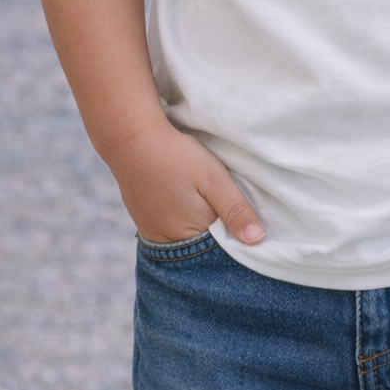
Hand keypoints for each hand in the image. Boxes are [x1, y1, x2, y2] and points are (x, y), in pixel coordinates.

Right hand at [106, 118, 265, 245]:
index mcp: (188, 237)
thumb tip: (258, 241)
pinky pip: (171, 229)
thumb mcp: (214, 179)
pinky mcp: (144, 221)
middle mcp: (167, 243)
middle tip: (227, 205)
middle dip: (219, 233)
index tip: (249, 221)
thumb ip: (235, 210)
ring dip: (201, 226)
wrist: (132, 139)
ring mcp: (152, 233)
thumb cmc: (176, 157)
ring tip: (207, 202)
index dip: (237, 236)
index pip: (221, 250)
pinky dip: (184, 220)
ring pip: (187, 238)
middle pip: (203, 247)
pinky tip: (189, 202)